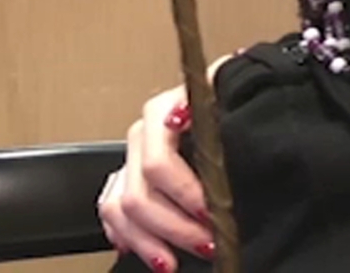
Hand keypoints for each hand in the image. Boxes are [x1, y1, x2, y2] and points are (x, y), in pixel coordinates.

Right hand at [98, 55, 234, 269]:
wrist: (230, 100)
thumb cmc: (235, 99)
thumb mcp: (237, 94)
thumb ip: (234, 102)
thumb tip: (238, 101)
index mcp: (166, 110)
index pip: (158, 163)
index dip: (185, 194)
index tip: (210, 214)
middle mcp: (144, 134)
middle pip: (139, 194)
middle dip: (174, 227)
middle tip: (206, 243)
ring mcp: (131, 158)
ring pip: (121, 210)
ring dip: (150, 242)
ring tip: (177, 260)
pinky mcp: (126, 179)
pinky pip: (111, 215)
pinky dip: (131, 239)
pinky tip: (149, 252)